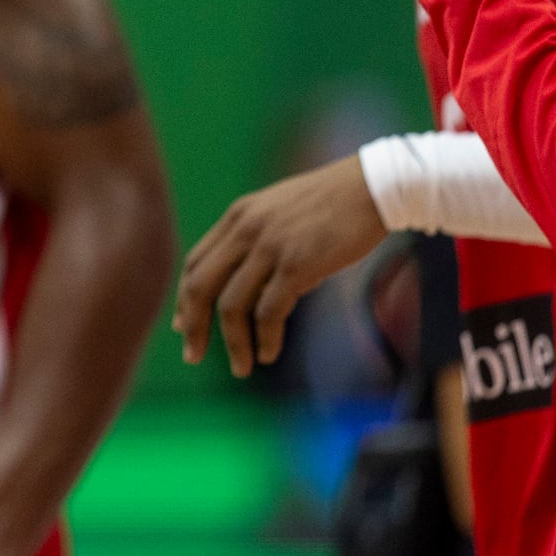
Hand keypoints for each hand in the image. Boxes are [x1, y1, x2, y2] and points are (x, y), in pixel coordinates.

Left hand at [175, 155, 385, 376]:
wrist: (372, 188)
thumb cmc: (332, 203)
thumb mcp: (279, 213)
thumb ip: (258, 244)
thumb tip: (256, 292)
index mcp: (238, 216)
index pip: (196, 262)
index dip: (185, 297)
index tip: (183, 326)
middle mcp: (245, 230)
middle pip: (201, 286)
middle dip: (193, 326)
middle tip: (192, 356)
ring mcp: (269, 247)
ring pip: (231, 306)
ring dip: (233, 343)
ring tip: (241, 368)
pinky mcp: (297, 265)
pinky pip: (268, 312)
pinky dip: (265, 338)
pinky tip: (268, 354)